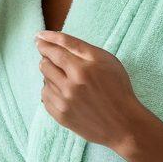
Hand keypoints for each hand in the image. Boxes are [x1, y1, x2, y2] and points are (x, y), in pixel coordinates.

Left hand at [35, 31, 145, 153]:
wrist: (123, 124)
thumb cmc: (117, 88)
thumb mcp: (105, 60)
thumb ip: (78, 47)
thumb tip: (49, 39)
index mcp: (84, 69)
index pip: (56, 50)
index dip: (46, 41)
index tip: (39, 38)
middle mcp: (72, 85)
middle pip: (45, 63)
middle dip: (48, 58)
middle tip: (57, 59)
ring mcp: (65, 102)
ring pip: (44, 79)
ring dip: (52, 75)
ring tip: (69, 79)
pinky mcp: (60, 115)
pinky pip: (45, 96)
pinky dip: (52, 91)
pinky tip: (67, 93)